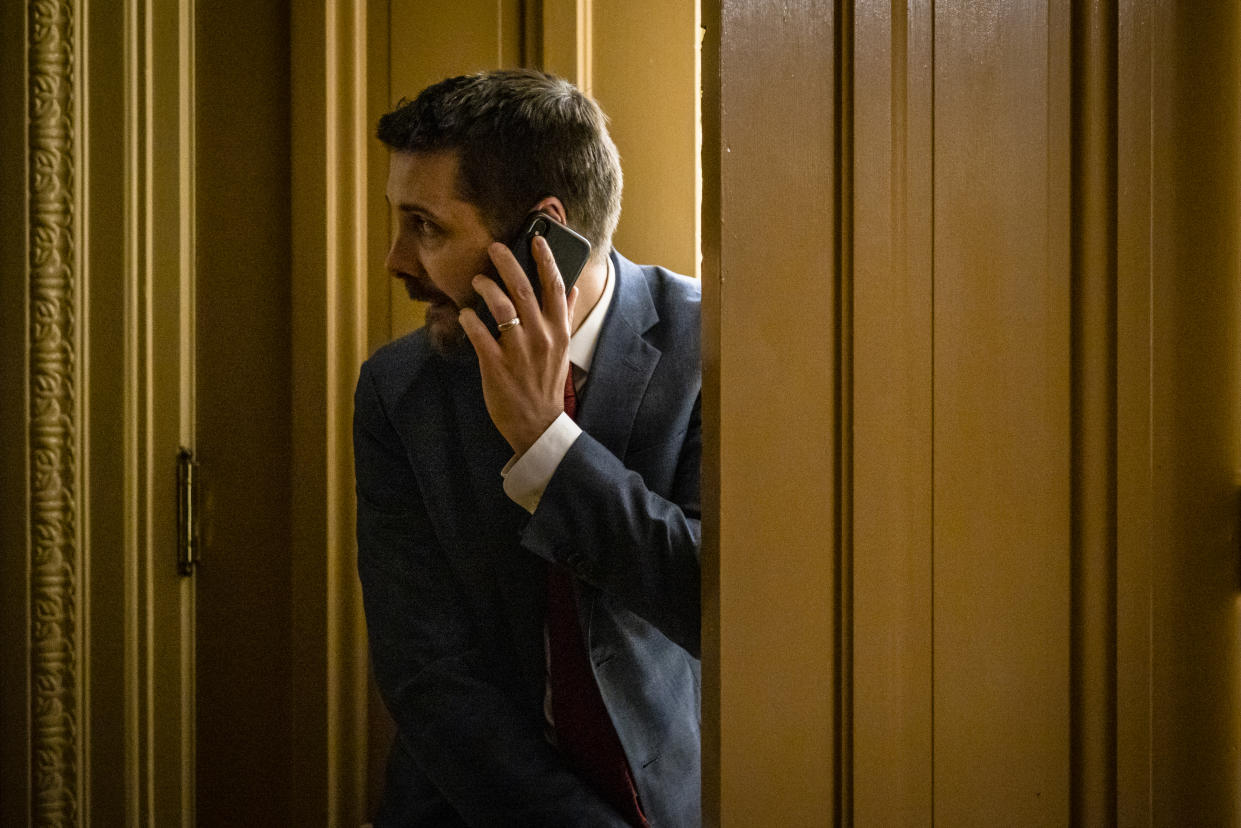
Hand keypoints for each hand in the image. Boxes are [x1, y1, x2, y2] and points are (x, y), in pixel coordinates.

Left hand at [458, 236, 579, 454]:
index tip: (537, 240)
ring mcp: (518, 351)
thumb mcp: (563, 349)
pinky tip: (464, 314)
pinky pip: (479, 334)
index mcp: (559, 331)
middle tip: (494, 247)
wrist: (538, 424)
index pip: (555, 287)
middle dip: (508, 263)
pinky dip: (469, 319)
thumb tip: (572, 287)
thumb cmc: (547, 384)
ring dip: (486, 287)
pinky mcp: (496, 366)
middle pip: (524, 289)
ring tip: (476, 280)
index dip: (546, 260)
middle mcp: (541, 337)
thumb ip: (565, 316)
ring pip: (501, 306)